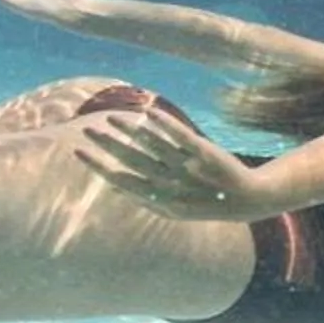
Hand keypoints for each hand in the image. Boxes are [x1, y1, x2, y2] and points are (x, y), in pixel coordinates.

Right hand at [75, 109, 265, 220]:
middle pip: (132, 160)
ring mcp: (187, 166)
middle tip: (87, 130)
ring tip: (111, 116)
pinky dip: (165, 124)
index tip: (78, 151)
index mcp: (159, 199)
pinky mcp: (204, 152)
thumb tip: (114, 186)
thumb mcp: (172, 210)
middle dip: (108, 145)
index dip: (98, 166)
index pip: (121, 180)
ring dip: (130, 129)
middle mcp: (170, 183)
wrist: (245, 200)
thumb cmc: (202, 204)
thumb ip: (144, 199)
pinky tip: (149, 111)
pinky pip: (181, 137)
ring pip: (153, 145)